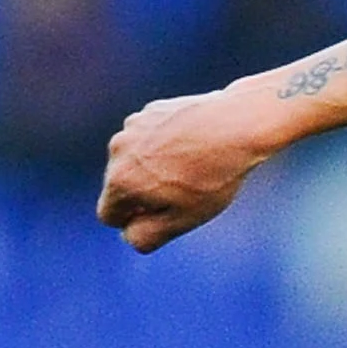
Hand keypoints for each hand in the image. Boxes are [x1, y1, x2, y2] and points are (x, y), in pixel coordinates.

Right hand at [98, 87, 281, 252]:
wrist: (237, 126)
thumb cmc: (211, 178)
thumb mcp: (181, 220)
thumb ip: (147, 236)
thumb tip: (128, 234)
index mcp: (120, 181)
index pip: (109, 215)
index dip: (134, 222)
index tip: (163, 215)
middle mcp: (117, 150)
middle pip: (120, 185)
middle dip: (142, 194)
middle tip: (184, 192)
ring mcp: (133, 126)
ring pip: (135, 160)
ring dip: (153, 169)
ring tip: (192, 167)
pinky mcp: (151, 110)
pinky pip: (150, 138)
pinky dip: (164, 146)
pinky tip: (195, 146)